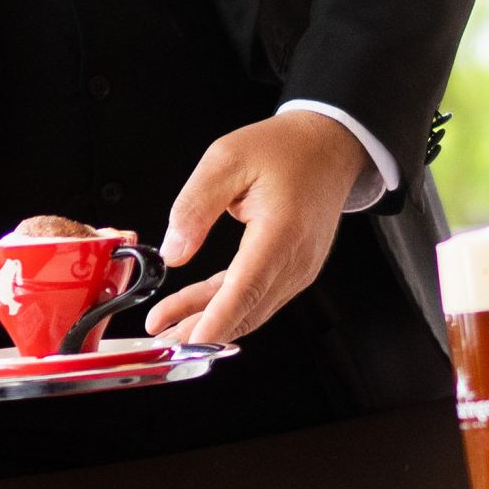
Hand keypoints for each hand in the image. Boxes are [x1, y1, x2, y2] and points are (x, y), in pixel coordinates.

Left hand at [149, 112, 367, 344]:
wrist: (328, 146)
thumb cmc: (284, 149)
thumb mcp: (226, 158)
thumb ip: (195, 206)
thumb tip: (173, 253)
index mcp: (281, 231)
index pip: (246, 288)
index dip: (217, 320)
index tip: (191, 342)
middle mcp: (296, 259)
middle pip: (245, 309)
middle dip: (201, 330)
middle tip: (160, 338)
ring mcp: (299, 269)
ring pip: (249, 308)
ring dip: (209, 321)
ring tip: (167, 326)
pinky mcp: (294, 270)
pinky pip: (256, 295)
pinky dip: (225, 305)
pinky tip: (195, 309)